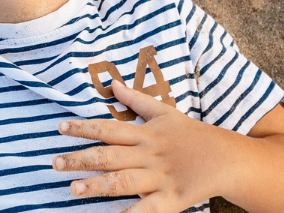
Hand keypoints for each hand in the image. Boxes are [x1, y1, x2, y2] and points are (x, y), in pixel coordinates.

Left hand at [53, 79, 235, 211]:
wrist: (228, 158)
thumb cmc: (192, 134)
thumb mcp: (165, 112)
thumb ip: (136, 100)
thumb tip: (112, 84)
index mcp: (146, 133)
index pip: (109, 128)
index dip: (84, 128)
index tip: (60, 128)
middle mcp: (150, 154)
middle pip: (110, 156)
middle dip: (81, 160)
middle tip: (55, 164)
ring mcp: (160, 178)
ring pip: (124, 181)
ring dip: (98, 186)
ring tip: (74, 189)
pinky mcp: (172, 199)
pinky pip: (148, 210)